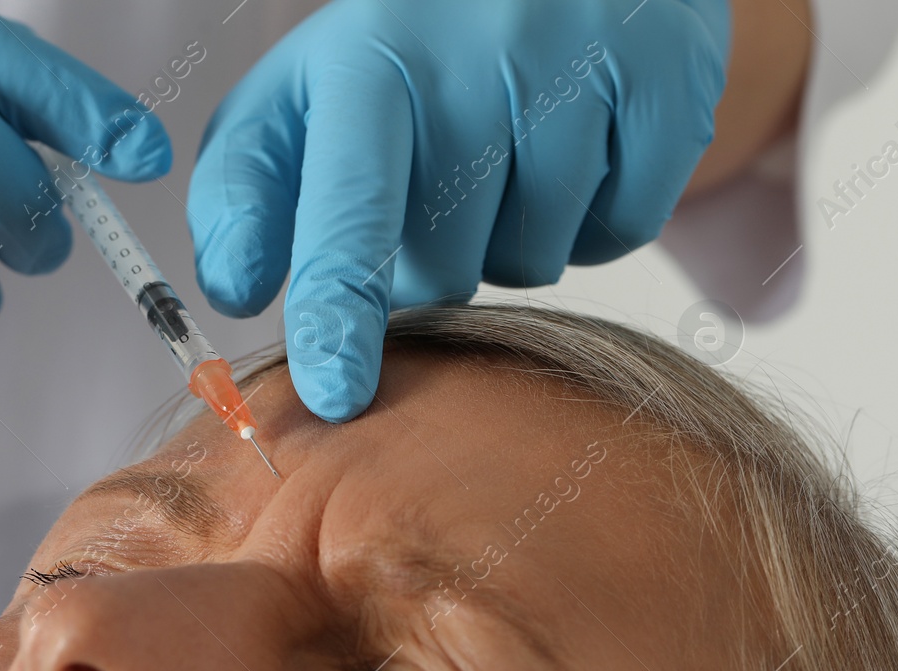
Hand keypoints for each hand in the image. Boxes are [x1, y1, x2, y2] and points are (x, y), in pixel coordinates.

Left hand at [188, 0, 727, 420]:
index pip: (350, 208)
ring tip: (505, 155)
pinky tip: (575, 150)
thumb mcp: (307, 93)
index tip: (335, 392)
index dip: (340, 308)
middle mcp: (474, 50)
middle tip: (436, 184)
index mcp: (370, 56)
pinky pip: (618, 232)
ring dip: (508, 241)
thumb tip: (232, 290)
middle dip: (431, 261)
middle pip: (446, 267)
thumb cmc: (410, 53)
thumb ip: (248, 189)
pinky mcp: (665, 78)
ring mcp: (579, 58)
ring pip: (532, 260)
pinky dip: (591, 220)